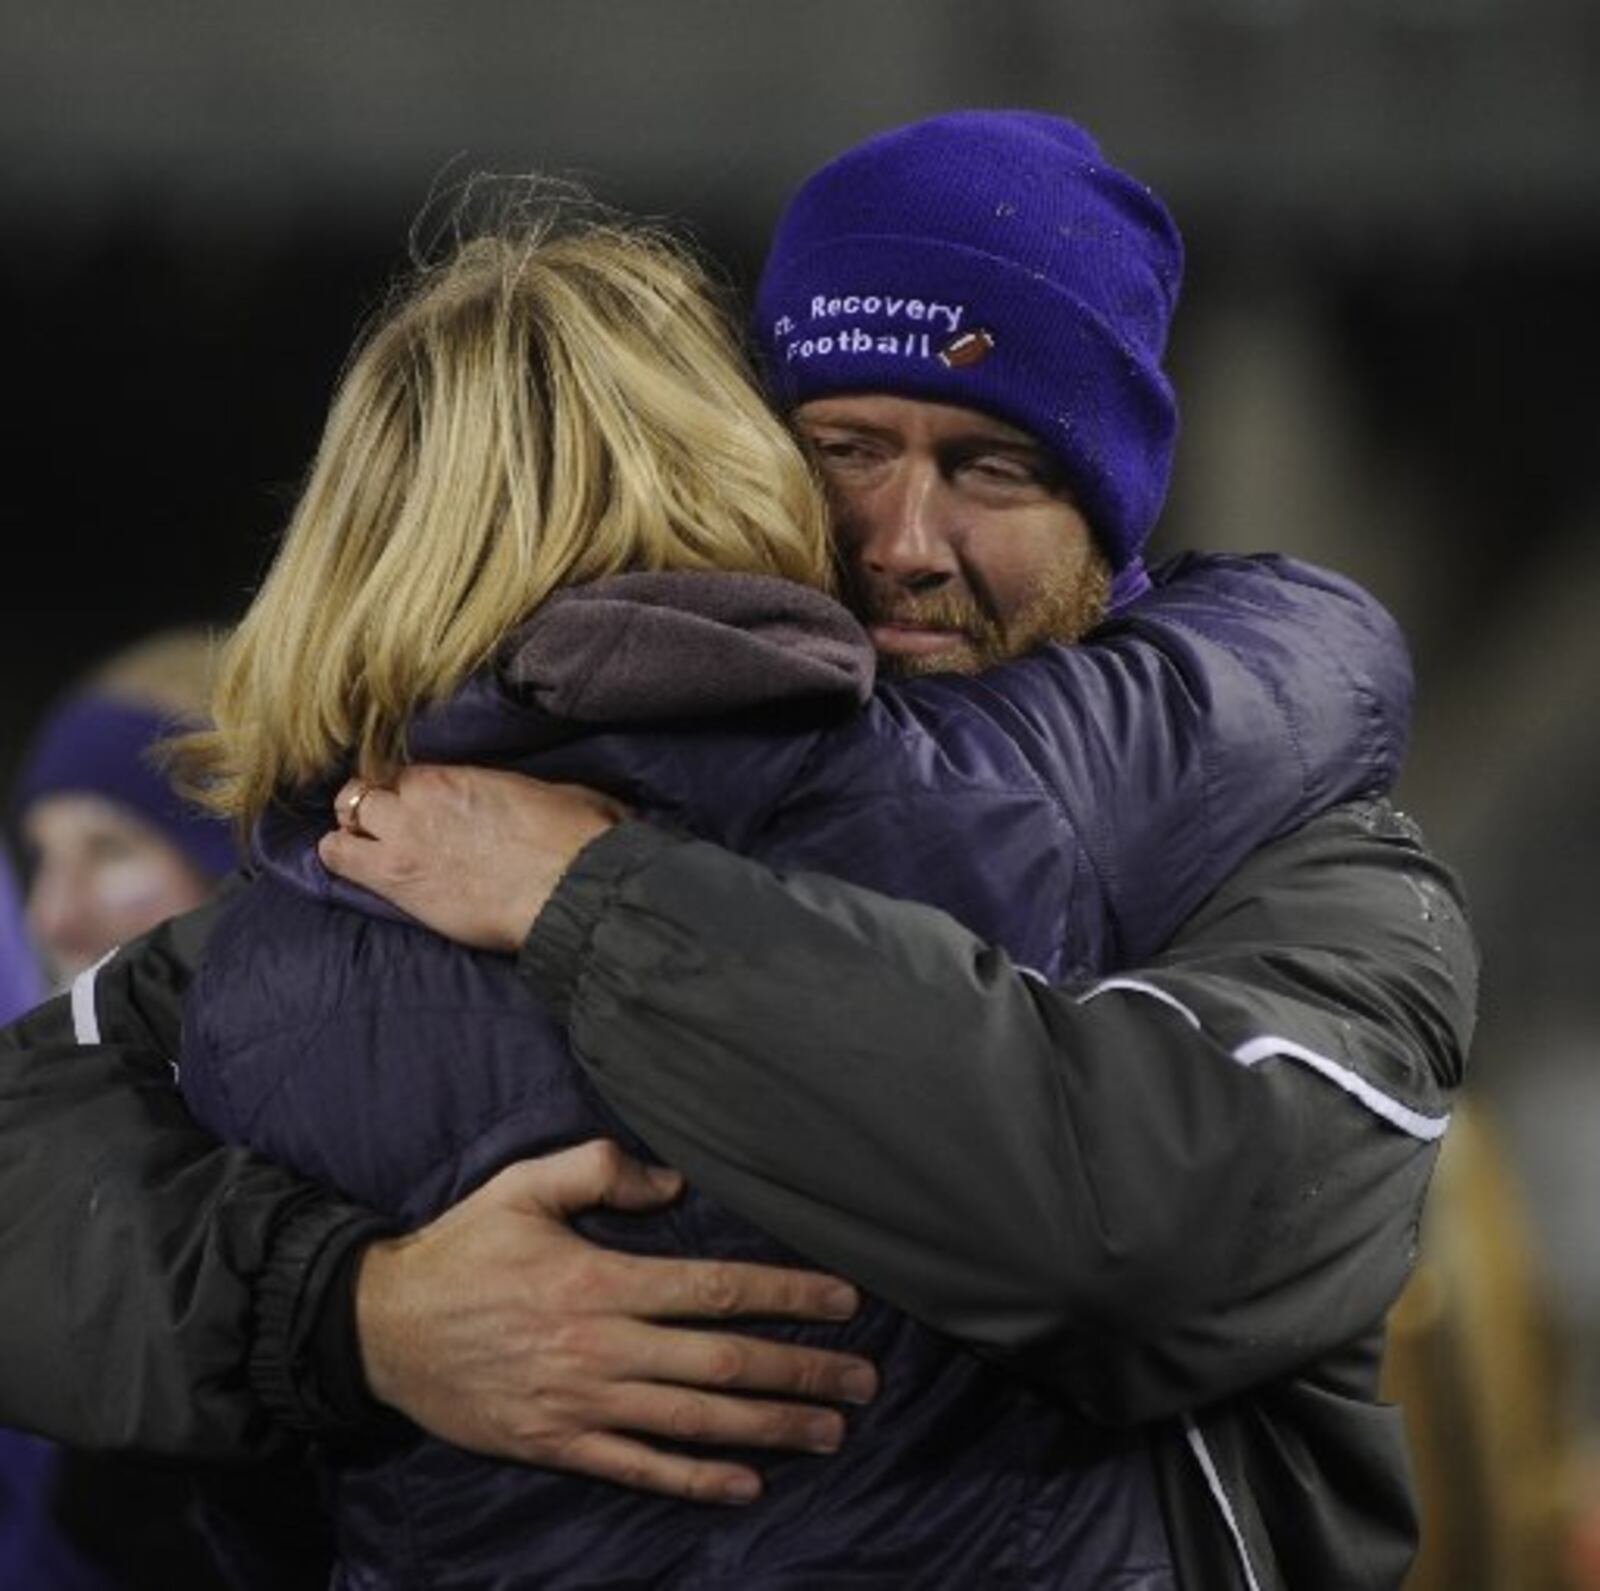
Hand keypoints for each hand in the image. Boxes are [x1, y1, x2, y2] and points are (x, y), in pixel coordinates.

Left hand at [319, 765, 626, 951]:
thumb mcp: (549, 793)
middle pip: (364, 790)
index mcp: (455, 776)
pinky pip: (337, 860)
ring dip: (353, 832)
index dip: (405, 787)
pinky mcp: (394, 882)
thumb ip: (516, 790)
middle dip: (372, 806)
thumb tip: (527, 798)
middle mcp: (419, 800)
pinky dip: (341, 859)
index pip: (403, 770)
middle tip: (388, 826)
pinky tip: (354, 867)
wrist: (570, 890)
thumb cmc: (574, 840)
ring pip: (343, 820)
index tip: (415, 802)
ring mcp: (400, 840)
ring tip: (367, 849)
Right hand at [356, 1140, 876, 1503]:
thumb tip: (675, 1181)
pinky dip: (696, 1478)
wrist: (383, 1329)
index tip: (846, 1302)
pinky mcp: (557, 1443)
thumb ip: (600, 1168)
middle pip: (722, 1361)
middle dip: (801, 1370)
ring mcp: (582, 1403)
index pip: (716, 1289)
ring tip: (830, 1430)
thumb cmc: (463, 1249)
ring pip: (695, 1420)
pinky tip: (746, 1482)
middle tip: (864, 1380)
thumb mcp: (524, 1185)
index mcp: (602, 1279)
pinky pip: (639, 1468)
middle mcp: (603, 1347)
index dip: (788, 1295)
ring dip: (769, 1426)